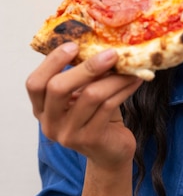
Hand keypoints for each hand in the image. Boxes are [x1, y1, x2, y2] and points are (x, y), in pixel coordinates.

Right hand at [26, 43, 142, 170]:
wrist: (110, 152)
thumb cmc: (96, 117)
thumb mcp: (83, 95)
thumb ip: (83, 76)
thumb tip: (101, 43)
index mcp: (42, 108)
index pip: (35, 84)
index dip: (51, 62)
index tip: (73, 45)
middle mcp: (50, 123)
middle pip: (58, 88)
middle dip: (86, 67)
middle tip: (111, 53)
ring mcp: (69, 134)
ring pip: (90, 95)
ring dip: (114, 77)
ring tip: (130, 66)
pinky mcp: (90, 139)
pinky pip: (109, 106)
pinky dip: (124, 89)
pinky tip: (136, 79)